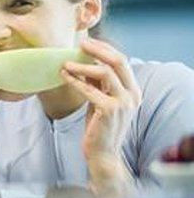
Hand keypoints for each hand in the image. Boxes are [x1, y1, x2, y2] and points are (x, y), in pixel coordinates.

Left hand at [62, 38, 141, 189]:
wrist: (103, 154)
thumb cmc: (100, 128)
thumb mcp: (102, 101)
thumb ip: (100, 84)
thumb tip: (87, 62)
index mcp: (134, 91)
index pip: (122, 61)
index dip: (105, 49)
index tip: (88, 43)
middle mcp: (132, 95)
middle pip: (118, 61)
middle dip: (98, 49)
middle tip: (80, 44)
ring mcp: (122, 103)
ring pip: (104, 72)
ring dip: (82, 65)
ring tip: (66, 63)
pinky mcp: (109, 110)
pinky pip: (89, 89)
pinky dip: (75, 80)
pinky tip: (64, 76)